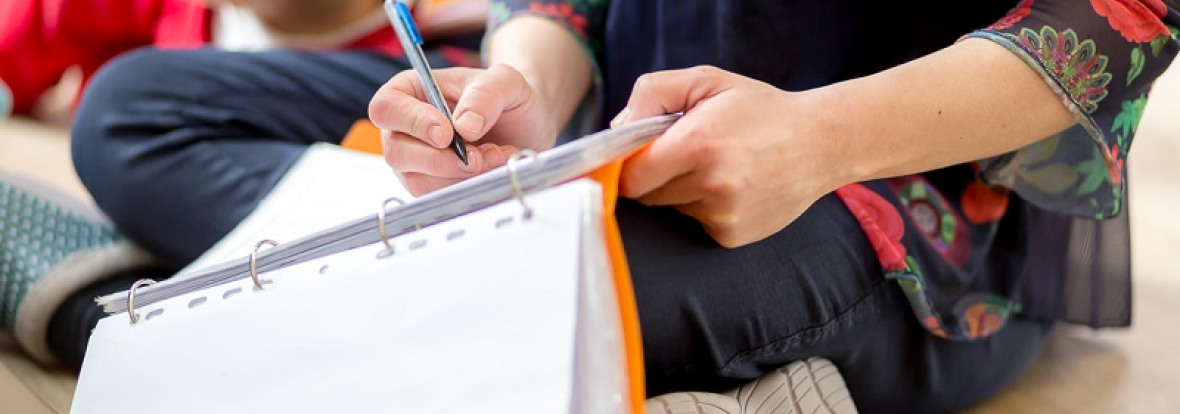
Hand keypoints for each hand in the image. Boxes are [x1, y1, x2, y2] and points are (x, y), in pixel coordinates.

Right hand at [369, 64, 557, 194]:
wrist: (523, 127)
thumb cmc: (505, 98)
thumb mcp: (506, 82)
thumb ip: (485, 95)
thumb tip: (463, 126)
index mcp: (410, 91)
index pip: (386, 107)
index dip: (413, 122)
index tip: (447, 133)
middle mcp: (404, 127)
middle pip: (397, 152)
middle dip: (442, 159)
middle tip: (479, 155)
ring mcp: (413, 160)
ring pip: (417, 180)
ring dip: (460, 175)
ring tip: (494, 157)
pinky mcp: (430, 185)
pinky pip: (437, 197)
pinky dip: (467, 187)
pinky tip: (491, 169)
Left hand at [614, 66, 848, 247]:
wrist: (822, 142)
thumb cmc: (761, 109)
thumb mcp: (707, 81)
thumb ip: (653, 94)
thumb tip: (617, 129)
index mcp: (698, 144)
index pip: (631, 176)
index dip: (627, 165)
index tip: (636, 155)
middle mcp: (711, 185)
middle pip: (648, 195)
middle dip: (656, 175)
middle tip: (686, 152)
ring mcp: (723, 215)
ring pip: (673, 208)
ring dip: (682, 190)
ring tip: (718, 166)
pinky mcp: (732, 235)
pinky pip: (697, 222)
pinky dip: (704, 207)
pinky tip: (733, 186)